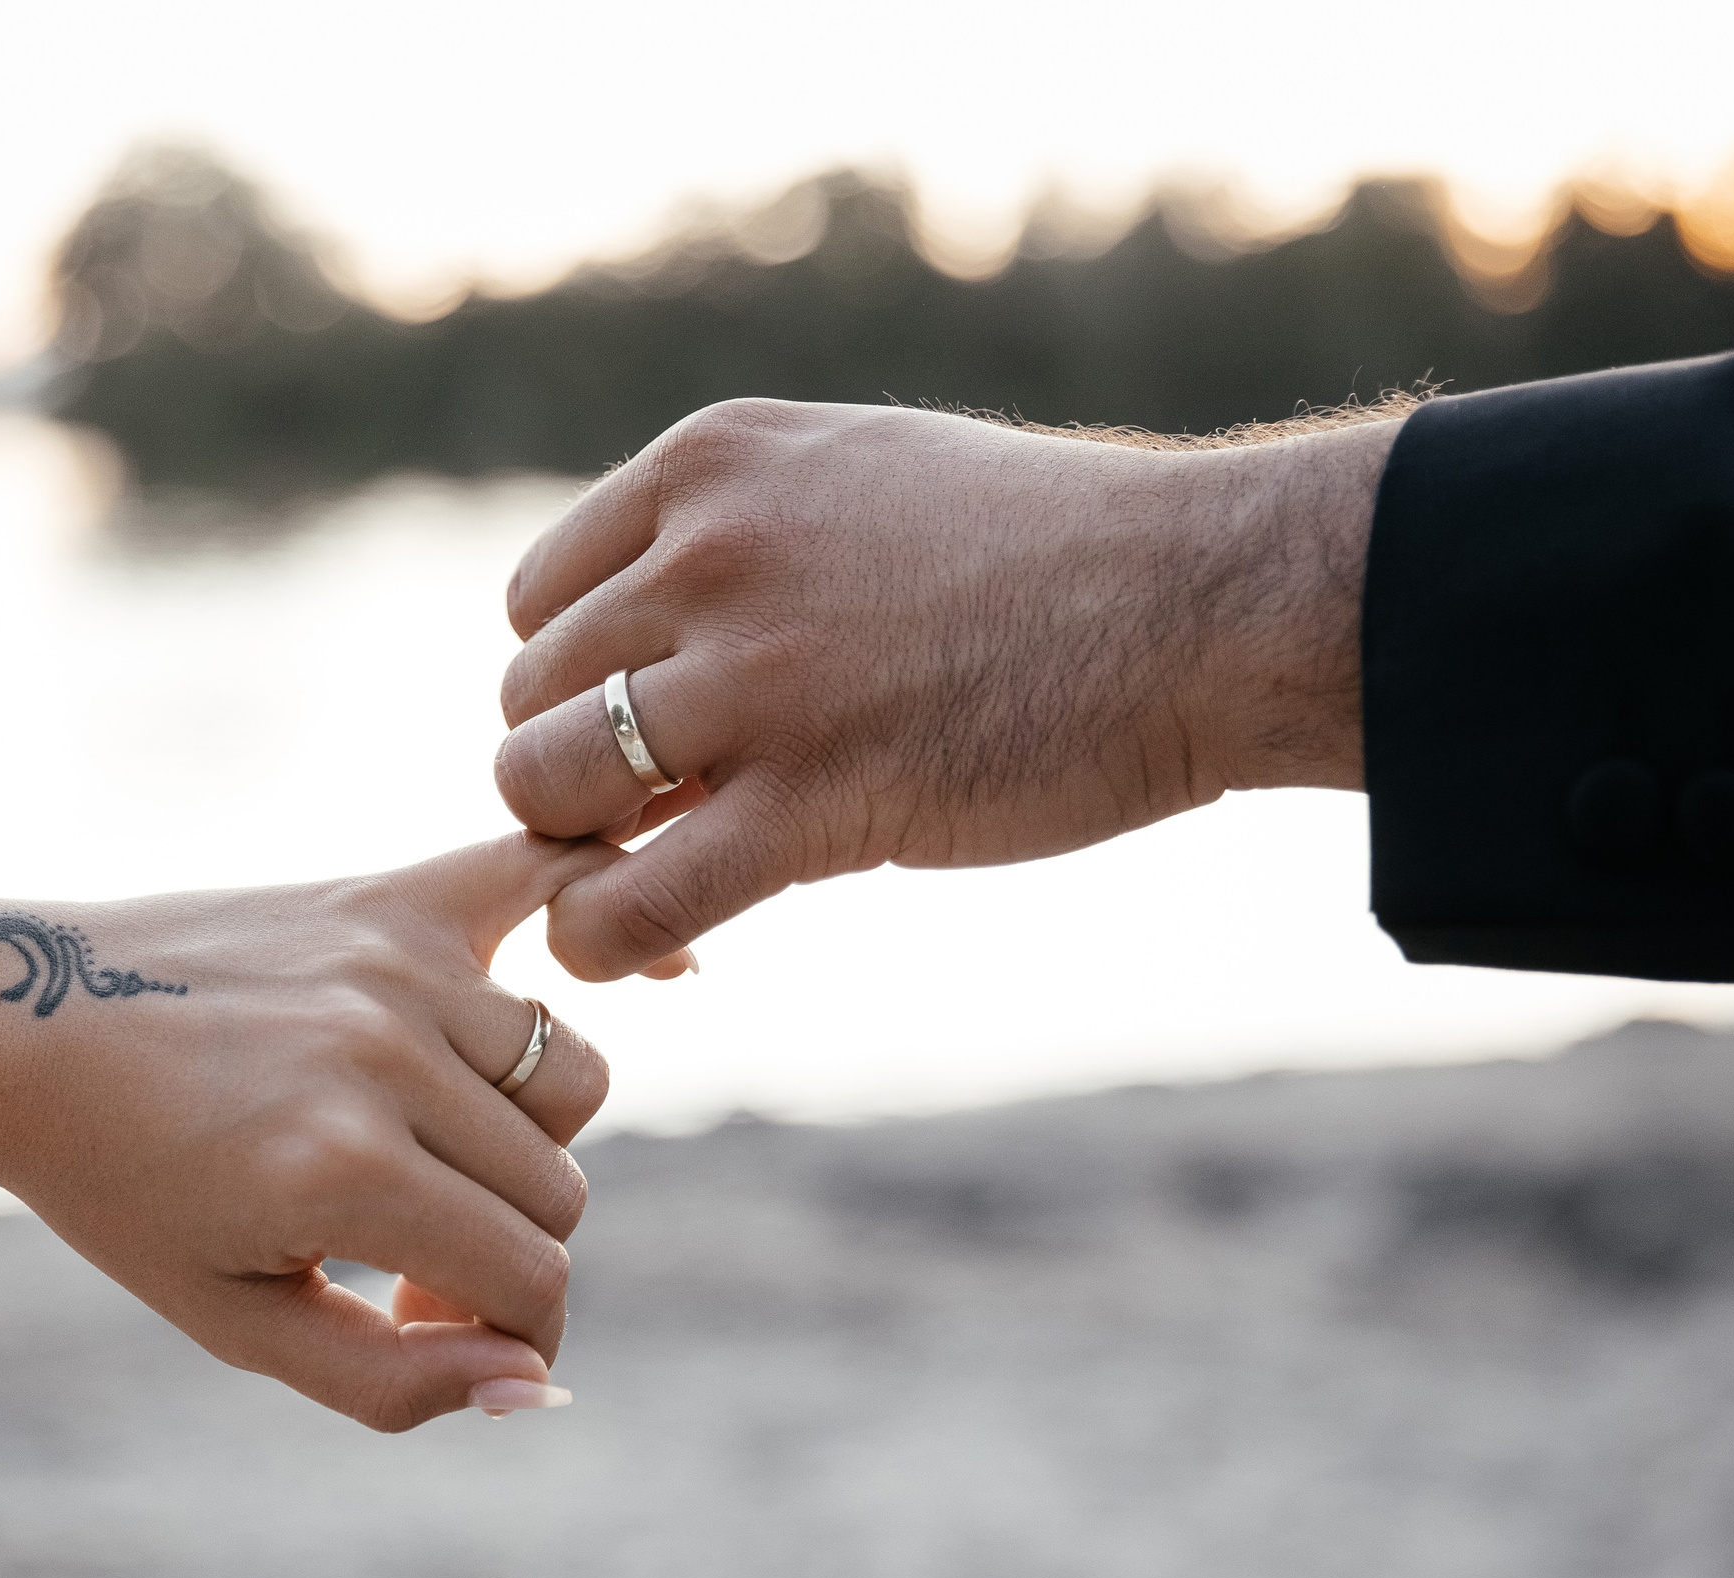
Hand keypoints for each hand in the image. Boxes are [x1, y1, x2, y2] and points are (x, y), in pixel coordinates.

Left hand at [0, 833, 618, 1431]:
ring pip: (569, 1077)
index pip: (533, 1278)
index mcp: (344, 1172)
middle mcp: (385, 1057)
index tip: (432, 1325)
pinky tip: (670, 964)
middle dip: (503, 1246)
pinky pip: (548, 878)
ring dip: (522, 1138)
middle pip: (560, 1186)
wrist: (16, 1023)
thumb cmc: (118, 1188)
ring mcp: (395, 965)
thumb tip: (540, 1385)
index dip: (509, 1332)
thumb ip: (390, 1382)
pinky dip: (609, 903)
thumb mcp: (233, 1320)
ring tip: (427, 1153)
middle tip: (400, 1255)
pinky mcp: (390, 898)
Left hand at [492, 399, 1399, 979]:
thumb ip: (731, 550)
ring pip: (542, 786)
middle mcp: (710, 554)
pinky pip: (624, 903)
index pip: (539, 600)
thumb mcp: (858, 486)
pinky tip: (658, 954)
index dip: (579, 687)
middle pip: (528, 698)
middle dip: (581, 772)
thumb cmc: (1050, 556)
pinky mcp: (814, 802)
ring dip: (586, 851)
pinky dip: (606, 944)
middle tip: (667, 823)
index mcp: (712, 467)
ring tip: (672, 871)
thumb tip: (630, 671)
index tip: (653, 735)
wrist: (1205, 603)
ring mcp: (756, 676)